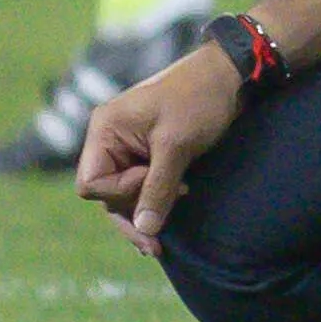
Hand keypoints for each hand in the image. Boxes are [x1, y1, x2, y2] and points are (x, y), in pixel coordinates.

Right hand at [75, 44, 244, 257]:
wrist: (228, 75)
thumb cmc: (199, 99)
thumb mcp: (176, 145)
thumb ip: (157, 188)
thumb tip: (145, 229)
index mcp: (105, 129)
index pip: (92, 183)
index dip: (121, 193)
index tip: (153, 178)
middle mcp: (109, 139)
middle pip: (105, 194)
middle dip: (131, 215)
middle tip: (157, 246)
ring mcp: (127, 146)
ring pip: (123, 195)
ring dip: (144, 212)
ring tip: (163, 239)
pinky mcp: (146, 153)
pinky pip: (139, 186)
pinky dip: (151, 202)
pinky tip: (164, 219)